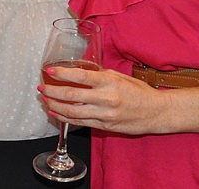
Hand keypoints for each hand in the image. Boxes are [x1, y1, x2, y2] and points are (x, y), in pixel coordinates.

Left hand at [38, 65, 173, 134]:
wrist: (156, 112)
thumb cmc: (139, 91)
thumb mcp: (120, 76)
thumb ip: (99, 75)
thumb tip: (79, 71)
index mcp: (109, 82)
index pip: (80, 77)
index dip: (61, 74)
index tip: (49, 71)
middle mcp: (105, 98)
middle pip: (71, 95)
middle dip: (52, 91)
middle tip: (42, 88)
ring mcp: (105, 114)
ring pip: (72, 112)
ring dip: (55, 106)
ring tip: (45, 100)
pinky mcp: (105, 126)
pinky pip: (80, 123)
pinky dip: (65, 118)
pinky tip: (56, 113)